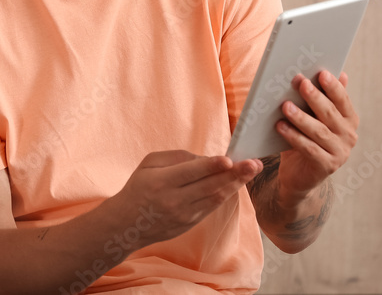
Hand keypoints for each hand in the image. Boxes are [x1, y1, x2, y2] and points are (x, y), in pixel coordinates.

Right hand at [116, 150, 262, 246]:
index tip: (229, 159)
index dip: (211, 166)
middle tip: (255, 163)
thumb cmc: (138, 187)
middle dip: (235, 174)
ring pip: (216, 198)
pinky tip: (237, 182)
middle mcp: (175, 200)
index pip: (190, 173)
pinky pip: (212, 206)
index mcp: (161, 182)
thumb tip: (205, 158)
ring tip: (252, 170)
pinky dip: (226, 193)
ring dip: (236, 183)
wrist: (127, 224)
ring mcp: (185, 215)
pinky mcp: (191, 223)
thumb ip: (176, 158)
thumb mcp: (148, 164)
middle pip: (210, 186)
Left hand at [275, 71, 358, 200]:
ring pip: (319, 131)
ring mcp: (340, 153)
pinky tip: (280, 126)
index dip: (333, 86)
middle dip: (314, 97)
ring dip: (301, 117)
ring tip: (285, 106)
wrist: (299, 174)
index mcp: (349, 120)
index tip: (321, 73)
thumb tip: (336, 72)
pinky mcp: (326, 166)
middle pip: (330, 113)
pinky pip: (308, 148)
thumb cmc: (306, 138)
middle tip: (300, 82)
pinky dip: (294, 137)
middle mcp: (349, 136)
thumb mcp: (314, 117)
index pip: (342, 100)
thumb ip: (323, 98)